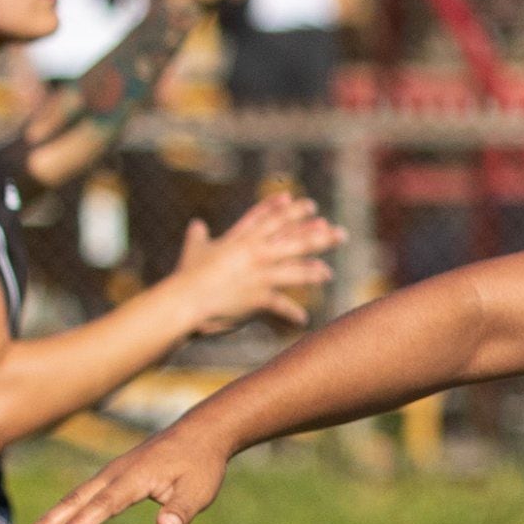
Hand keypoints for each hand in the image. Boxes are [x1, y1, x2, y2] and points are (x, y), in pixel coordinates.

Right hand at [16, 416, 236, 523]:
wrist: (199, 434)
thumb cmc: (200, 465)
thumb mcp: (199, 490)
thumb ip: (182, 511)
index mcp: (135, 478)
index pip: (105, 504)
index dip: (84, 523)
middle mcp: (114, 474)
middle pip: (75, 502)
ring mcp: (108, 474)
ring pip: (72, 499)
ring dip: (47, 521)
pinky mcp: (109, 478)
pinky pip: (80, 497)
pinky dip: (61, 514)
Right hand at [167, 188, 341, 334]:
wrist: (183, 299)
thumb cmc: (186, 276)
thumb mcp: (193, 250)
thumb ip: (198, 236)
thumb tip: (196, 223)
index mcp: (241, 241)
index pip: (269, 221)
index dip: (290, 212)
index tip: (307, 204)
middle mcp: (254, 254)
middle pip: (293, 241)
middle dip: (318, 236)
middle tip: (340, 233)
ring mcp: (258, 275)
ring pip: (295, 270)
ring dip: (314, 272)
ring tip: (328, 274)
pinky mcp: (258, 297)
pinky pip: (280, 306)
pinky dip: (291, 314)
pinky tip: (303, 320)